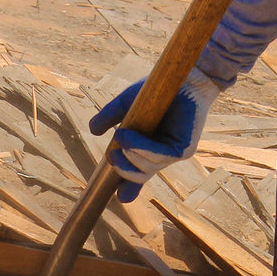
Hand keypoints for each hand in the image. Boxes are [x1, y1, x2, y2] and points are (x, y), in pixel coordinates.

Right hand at [89, 67, 220, 202]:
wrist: (183, 78)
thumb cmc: (157, 90)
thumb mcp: (126, 104)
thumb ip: (110, 117)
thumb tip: (92, 130)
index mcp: (148, 150)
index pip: (138, 176)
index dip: (128, 188)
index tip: (119, 196)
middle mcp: (161, 155)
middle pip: (139, 176)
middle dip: (122, 170)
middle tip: (112, 155)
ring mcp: (173, 153)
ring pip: (147, 168)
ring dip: (130, 155)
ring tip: (121, 135)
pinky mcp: (184, 148)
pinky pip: (159, 157)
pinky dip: (141, 149)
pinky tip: (128, 136)